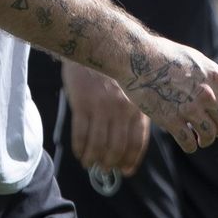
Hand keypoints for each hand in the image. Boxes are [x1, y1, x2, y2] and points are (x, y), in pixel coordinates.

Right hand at [63, 59, 150, 176]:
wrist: (93, 46)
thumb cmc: (113, 70)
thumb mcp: (133, 89)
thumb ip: (135, 112)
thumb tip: (133, 144)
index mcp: (137, 106)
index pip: (138, 142)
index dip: (131, 160)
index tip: (125, 171)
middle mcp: (122, 109)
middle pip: (117, 147)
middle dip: (110, 163)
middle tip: (104, 169)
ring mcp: (102, 107)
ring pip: (98, 144)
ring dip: (93, 159)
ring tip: (90, 164)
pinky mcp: (82, 103)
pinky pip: (80, 134)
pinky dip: (80, 148)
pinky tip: (79, 154)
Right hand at [119, 37, 217, 153]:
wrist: (137, 58)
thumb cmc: (163, 55)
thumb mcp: (194, 59)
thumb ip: (208, 76)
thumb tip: (217, 91)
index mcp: (214, 76)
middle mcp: (206, 93)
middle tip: (210, 130)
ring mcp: (189, 108)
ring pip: (209, 135)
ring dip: (206, 140)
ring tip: (200, 140)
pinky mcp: (171, 120)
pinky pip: (189, 142)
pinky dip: (190, 146)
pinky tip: (187, 143)